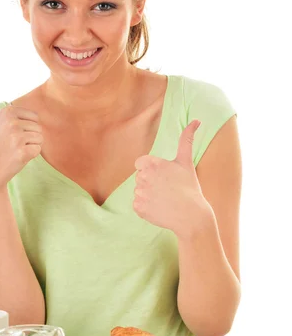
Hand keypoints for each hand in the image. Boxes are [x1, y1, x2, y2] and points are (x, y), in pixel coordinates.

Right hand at [0, 90, 42, 189]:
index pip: (34, 117)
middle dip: (29, 138)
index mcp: (8, 111)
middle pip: (38, 127)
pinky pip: (37, 150)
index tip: (9, 135)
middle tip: (11, 145)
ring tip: (14, 151)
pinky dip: (30, 156)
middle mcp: (12, 122)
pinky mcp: (22, 152)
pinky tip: (17, 158)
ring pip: (39, 139)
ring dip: (30, 147)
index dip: (25, 128)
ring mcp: (17, 137)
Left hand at [133, 120, 207, 236]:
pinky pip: (137, 205)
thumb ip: (186, 140)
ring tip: (165, 200)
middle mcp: (141, 177)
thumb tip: (196, 120)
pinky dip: (146, 208)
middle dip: (151, 183)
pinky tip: (160, 208)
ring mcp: (139, 194)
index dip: (152, 170)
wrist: (191, 216)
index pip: (140, 164)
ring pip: (139, 191)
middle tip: (168, 190)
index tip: (164, 177)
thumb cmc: (189, 187)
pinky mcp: (138, 208)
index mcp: (150, 163)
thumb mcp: (186, 161)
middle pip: (140, 178)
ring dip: (149, 195)